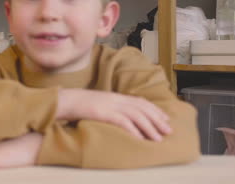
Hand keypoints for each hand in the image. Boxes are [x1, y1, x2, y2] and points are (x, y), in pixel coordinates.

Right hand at [57, 89, 171, 140]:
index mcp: (115, 96)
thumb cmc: (80, 104)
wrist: (65, 100)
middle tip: (168, 130)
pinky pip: (121, 121)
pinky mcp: (102, 112)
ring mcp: (109, 105)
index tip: (165, 119)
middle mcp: (115, 99)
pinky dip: (132, 129)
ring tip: (158, 138)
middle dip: (157, 120)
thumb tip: (123, 117)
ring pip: (135, 115)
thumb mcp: (99, 103)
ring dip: (149, 127)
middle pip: (142, 108)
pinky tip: (139, 137)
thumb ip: (112, 107)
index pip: (140, 101)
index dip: (155, 110)